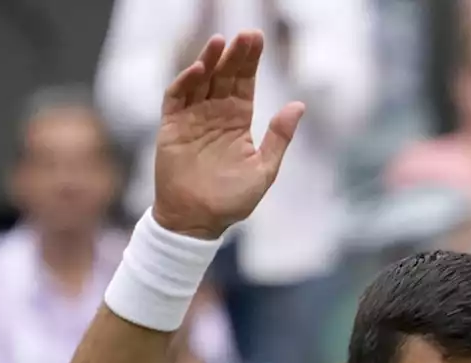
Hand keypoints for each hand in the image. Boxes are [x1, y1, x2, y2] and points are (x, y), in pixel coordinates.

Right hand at [152, 31, 304, 239]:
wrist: (198, 220)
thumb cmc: (232, 200)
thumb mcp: (264, 169)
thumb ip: (279, 138)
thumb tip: (299, 106)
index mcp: (238, 121)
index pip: (244, 83)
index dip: (250, 62)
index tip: (258, 39)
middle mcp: (215, 114)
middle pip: (224, 76)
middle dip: (235, 55)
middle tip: (246, 34)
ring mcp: (192, 118)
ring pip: (200, 81)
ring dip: (209, 61)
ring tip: (221, 42)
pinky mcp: (171, 127)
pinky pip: (176, 98)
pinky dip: (185, 82)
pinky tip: (198, 69)